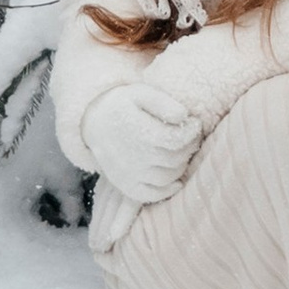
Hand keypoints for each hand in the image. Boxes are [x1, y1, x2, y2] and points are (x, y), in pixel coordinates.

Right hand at [84, 82, 202, 204]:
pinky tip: (177, 180)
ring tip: (182, 151)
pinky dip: (167, 191)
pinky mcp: (125, 185)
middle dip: (190, 147)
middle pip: (175, 158)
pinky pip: (151, 195)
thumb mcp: (140, 93)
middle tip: (192, 136)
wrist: (93, 122)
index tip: (195, 122)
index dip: (192, 132)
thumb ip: (163, 102)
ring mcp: (129, 173)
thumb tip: (183, 116)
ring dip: (182, 165)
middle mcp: (133, 156)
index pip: (177, 139)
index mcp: (138, 132)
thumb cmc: (121, 105)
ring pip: (167, 177)